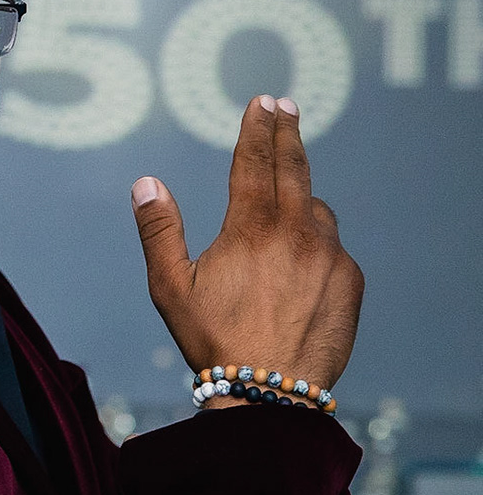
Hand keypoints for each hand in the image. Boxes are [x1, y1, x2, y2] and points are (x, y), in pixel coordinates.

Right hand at [132, 95, 362, 399]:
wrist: (271, 392)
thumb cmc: (213, 340)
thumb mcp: (170, 286)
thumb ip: (158, 230)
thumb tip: (146, 183)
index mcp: (251, 229)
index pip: (256, 162)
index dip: (257, 128)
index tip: (262, 102)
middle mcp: (297, 233)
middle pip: (295, 168)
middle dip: (288, 134)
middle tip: (286, 107)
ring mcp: (330, 256)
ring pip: (316, 209)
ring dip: (300, 196)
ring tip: (284, 199)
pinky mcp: (350, 280)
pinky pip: (332, 246)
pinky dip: (314, 241)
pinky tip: (298, 261)